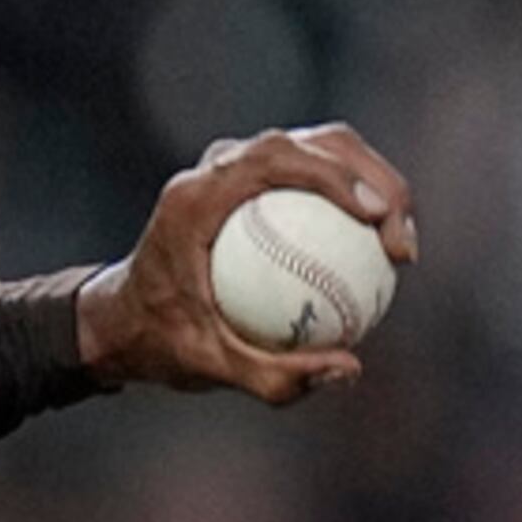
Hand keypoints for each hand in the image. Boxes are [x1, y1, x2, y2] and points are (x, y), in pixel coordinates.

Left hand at [77, 123, 418, 404]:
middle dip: (372, 178)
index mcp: (193, 199)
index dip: (333, 175)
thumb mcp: (208, 368)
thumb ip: (272, 376)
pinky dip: (352, 200)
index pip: (272, 160)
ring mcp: (233, 170)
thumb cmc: (158, 343)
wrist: (121, 322)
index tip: (378, 215)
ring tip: (400, 245)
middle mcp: (213, 171)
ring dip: (373, 184)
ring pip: (319, 151)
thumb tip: (348, 371)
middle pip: (308, 144)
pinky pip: (313, 178)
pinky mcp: (251, 182)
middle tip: (400, 241)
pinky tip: (381, 249)